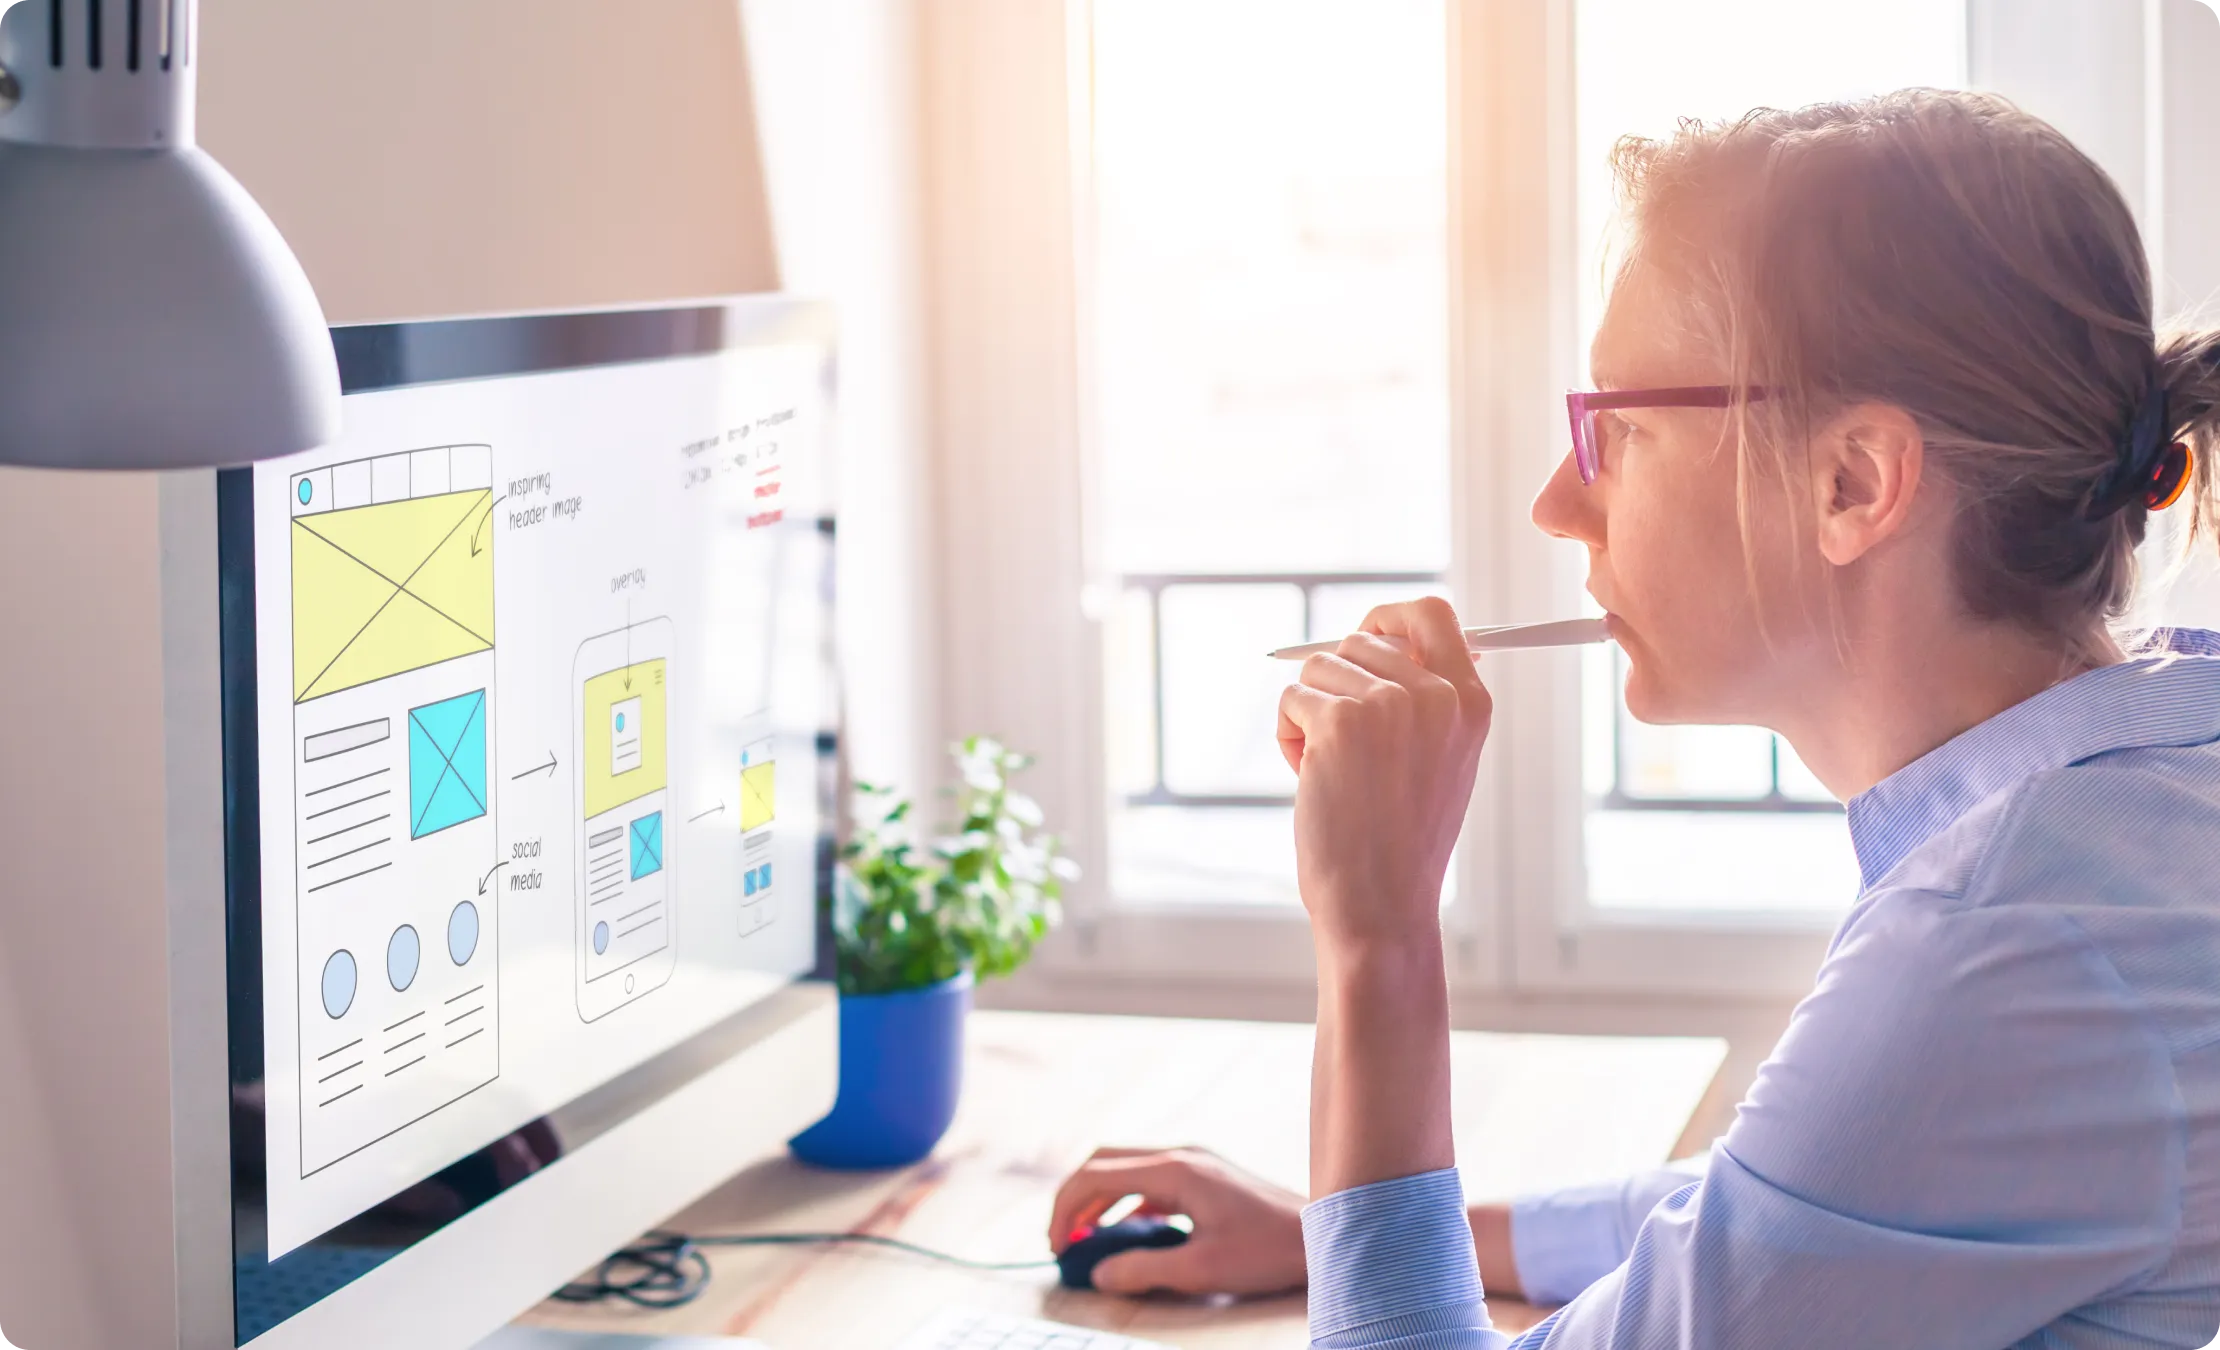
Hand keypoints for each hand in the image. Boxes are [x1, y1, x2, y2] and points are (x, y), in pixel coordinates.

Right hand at [1046, 1147, 1306, 1296]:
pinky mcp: (1205, 1175)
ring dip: (1100, 1201)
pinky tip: (1129, 1235)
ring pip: (1126, 1169)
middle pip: (1105, 1162)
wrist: (1321, 1235)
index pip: (1096, 1174)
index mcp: (1174, 1171)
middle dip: (1075, 1198)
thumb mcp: (1200, 1269)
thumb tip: (1099, 1274)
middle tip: (1061, 1239)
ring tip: (1086, 1239)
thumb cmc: (1267, 1250)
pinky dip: (1127, 1203)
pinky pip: (1150, 1181)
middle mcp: (1181, 1155)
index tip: (1056, 1245)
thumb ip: (1143, 1270)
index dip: (1065, 1209)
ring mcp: (1194, 1162)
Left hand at [1275, 597, 1491, 950]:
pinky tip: (1310, 780)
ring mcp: (1389, 705)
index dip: (1389, 618)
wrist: (1381, 903)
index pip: (1432, 614)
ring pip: (1318, 668)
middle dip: (1336, 685)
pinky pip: (1291, 699)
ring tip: (1332, 772)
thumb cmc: (1401, 841)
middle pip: (1359, 640)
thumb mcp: (1441, 761)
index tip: (1365, 635)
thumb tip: (1385, 637)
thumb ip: (1426, 699)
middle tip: (1343, 748)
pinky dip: (1288, 737)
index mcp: (1470, 702)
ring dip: (1310, 715)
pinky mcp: (1339, 721)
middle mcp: (1436, 695)